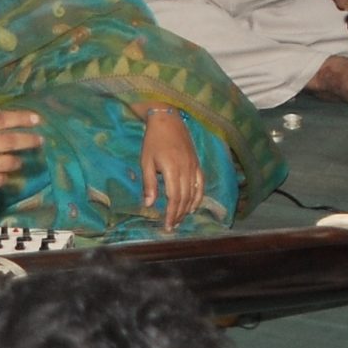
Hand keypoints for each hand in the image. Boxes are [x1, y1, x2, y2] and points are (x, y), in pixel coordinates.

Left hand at [138, 109, 204, 230]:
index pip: (174, 198)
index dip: (171, 214)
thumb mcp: (146, 161)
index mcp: (172, 170)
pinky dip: (198, 197)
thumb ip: (149, 183)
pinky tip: (193, 206)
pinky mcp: (197, 164)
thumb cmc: (153, 141)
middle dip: (178, 215)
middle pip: (184, 199)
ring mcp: (194, 167)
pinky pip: (201, 184)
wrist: (168, 120)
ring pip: (193, 193)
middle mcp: (186, 170)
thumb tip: (149, 204)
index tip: (167, 226)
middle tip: (172, 226)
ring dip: (187, 209)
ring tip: (180, 220)